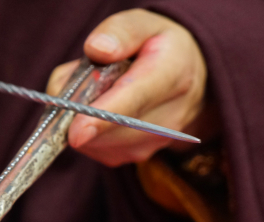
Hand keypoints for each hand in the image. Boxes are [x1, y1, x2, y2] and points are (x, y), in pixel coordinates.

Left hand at [47, 9, 218, 166]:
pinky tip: (101, 111)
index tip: (76, 131)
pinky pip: (96, 148)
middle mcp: (170, 114)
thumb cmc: (157, 47)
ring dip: (82, 120)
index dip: (102, 117)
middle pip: (110, 127)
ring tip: (99, 92)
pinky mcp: (136, 156)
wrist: (188, 77)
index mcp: (173, 72)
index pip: (134, 99)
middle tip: (84, 81)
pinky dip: (88, 131)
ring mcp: (154, 141)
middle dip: (81, 110)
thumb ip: (120, 32)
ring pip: (98, 141)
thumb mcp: (144, 24)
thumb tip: (96, 49)